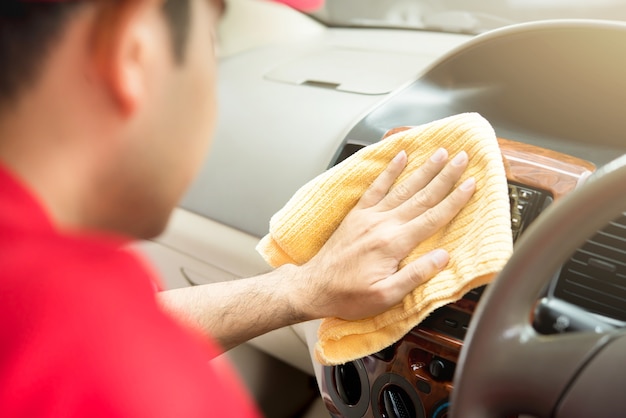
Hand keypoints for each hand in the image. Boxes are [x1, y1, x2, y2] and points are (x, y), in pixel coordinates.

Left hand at [295, 148, 475, 320]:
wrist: (314, 287)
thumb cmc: (349, 295)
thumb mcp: (386, 296)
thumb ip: (416, 275)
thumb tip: (444, 257)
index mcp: (394, 243)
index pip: (433, 218)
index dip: (455, 200)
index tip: (471, 184)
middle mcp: (383, 224)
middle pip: (422, 196)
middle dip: (445, 176)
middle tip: (463, 157)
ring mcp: (369, 216)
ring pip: (403, 188)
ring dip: (424, 169)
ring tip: (441, 152)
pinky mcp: (357, 214)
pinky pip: (376, 187)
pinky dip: (389, 171)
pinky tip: (400, 156)